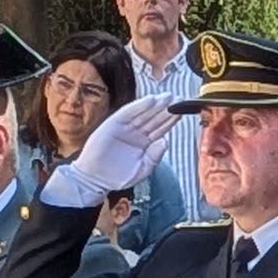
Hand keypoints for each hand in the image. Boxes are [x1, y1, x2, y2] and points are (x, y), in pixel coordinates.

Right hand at [63, 94, 181, 196]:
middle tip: (178, 99)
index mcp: (145, 143)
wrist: (96, 180)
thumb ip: (154, 157)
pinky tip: (150, 100)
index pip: (160, 129)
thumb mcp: (142, 170)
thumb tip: (165, 141)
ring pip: (143, 113)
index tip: (182, 111)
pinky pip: (127, 113)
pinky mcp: (113, 124)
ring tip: (167, 97)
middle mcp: (136, 133)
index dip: (170, 120)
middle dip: (165, 109)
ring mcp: (125, 127)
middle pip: (153, 118)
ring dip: (155, 104)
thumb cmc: (118, 177)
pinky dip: (138, 106)